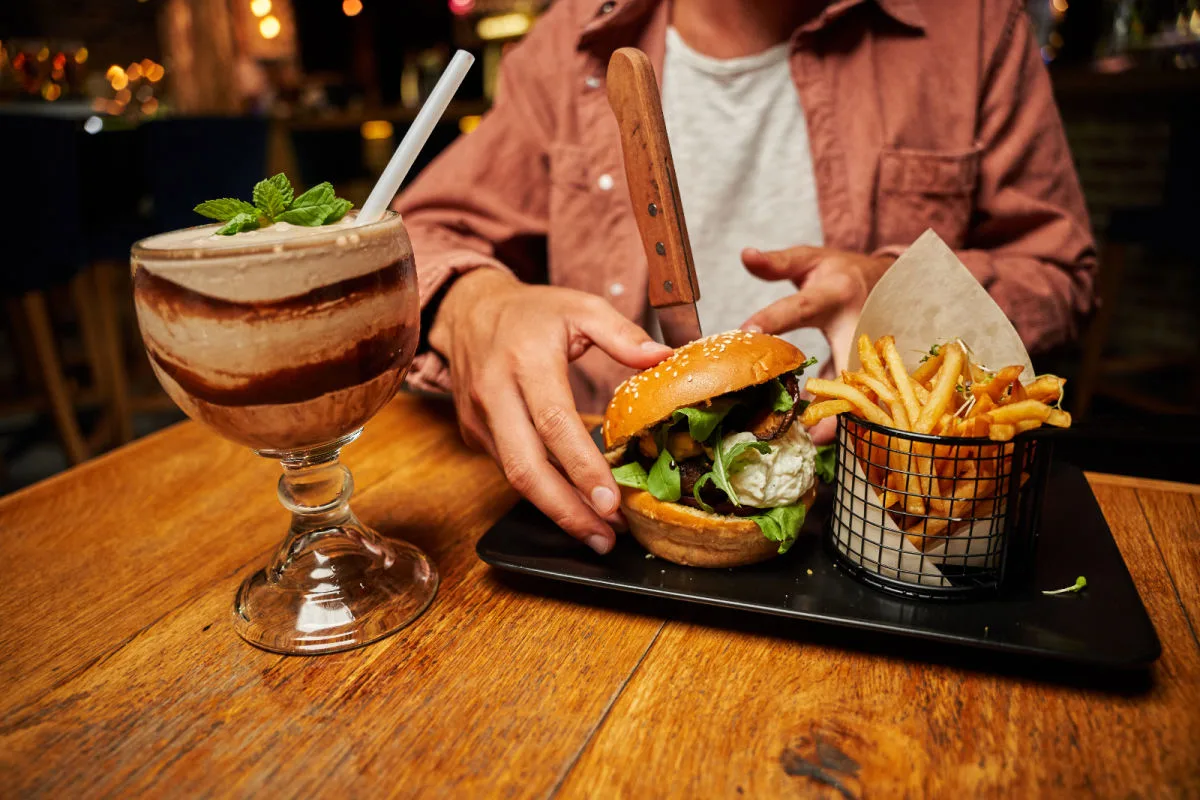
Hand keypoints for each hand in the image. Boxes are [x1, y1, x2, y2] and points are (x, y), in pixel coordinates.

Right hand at [430, 269, 672, 553]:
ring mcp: (480, 419)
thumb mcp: (580, 307)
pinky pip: (509, 471)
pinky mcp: (475, 435)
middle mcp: (496, 394)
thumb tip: (663, 358)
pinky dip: (542, 494)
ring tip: (598, 532)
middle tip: (605, 537)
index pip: (555, 424)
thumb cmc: (531, 311)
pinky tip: (573, 507)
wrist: (467, 311)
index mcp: (526, 361)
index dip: (583, 468)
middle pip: (526, 467)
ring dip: (556, 511)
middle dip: (566, 511)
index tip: (612, 502)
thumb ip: (622, 334)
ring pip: (515, 478)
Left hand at [739, 246, 893, 443]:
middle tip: (801, 418)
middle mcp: (858, 322)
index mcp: (834, 293)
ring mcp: (872, 347)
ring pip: (861, 384)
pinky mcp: (878, 365)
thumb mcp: (810, 260)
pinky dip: (847, 416)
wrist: (889, 279)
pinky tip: (826, 437)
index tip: (748, 331)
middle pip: (843, 357)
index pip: (799, 306)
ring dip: (840, 413)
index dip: (774, 318)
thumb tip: (746, 254)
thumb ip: (778, 263)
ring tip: (813, 438)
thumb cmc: (838, 273)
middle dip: (828, 388)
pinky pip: (864, 394)